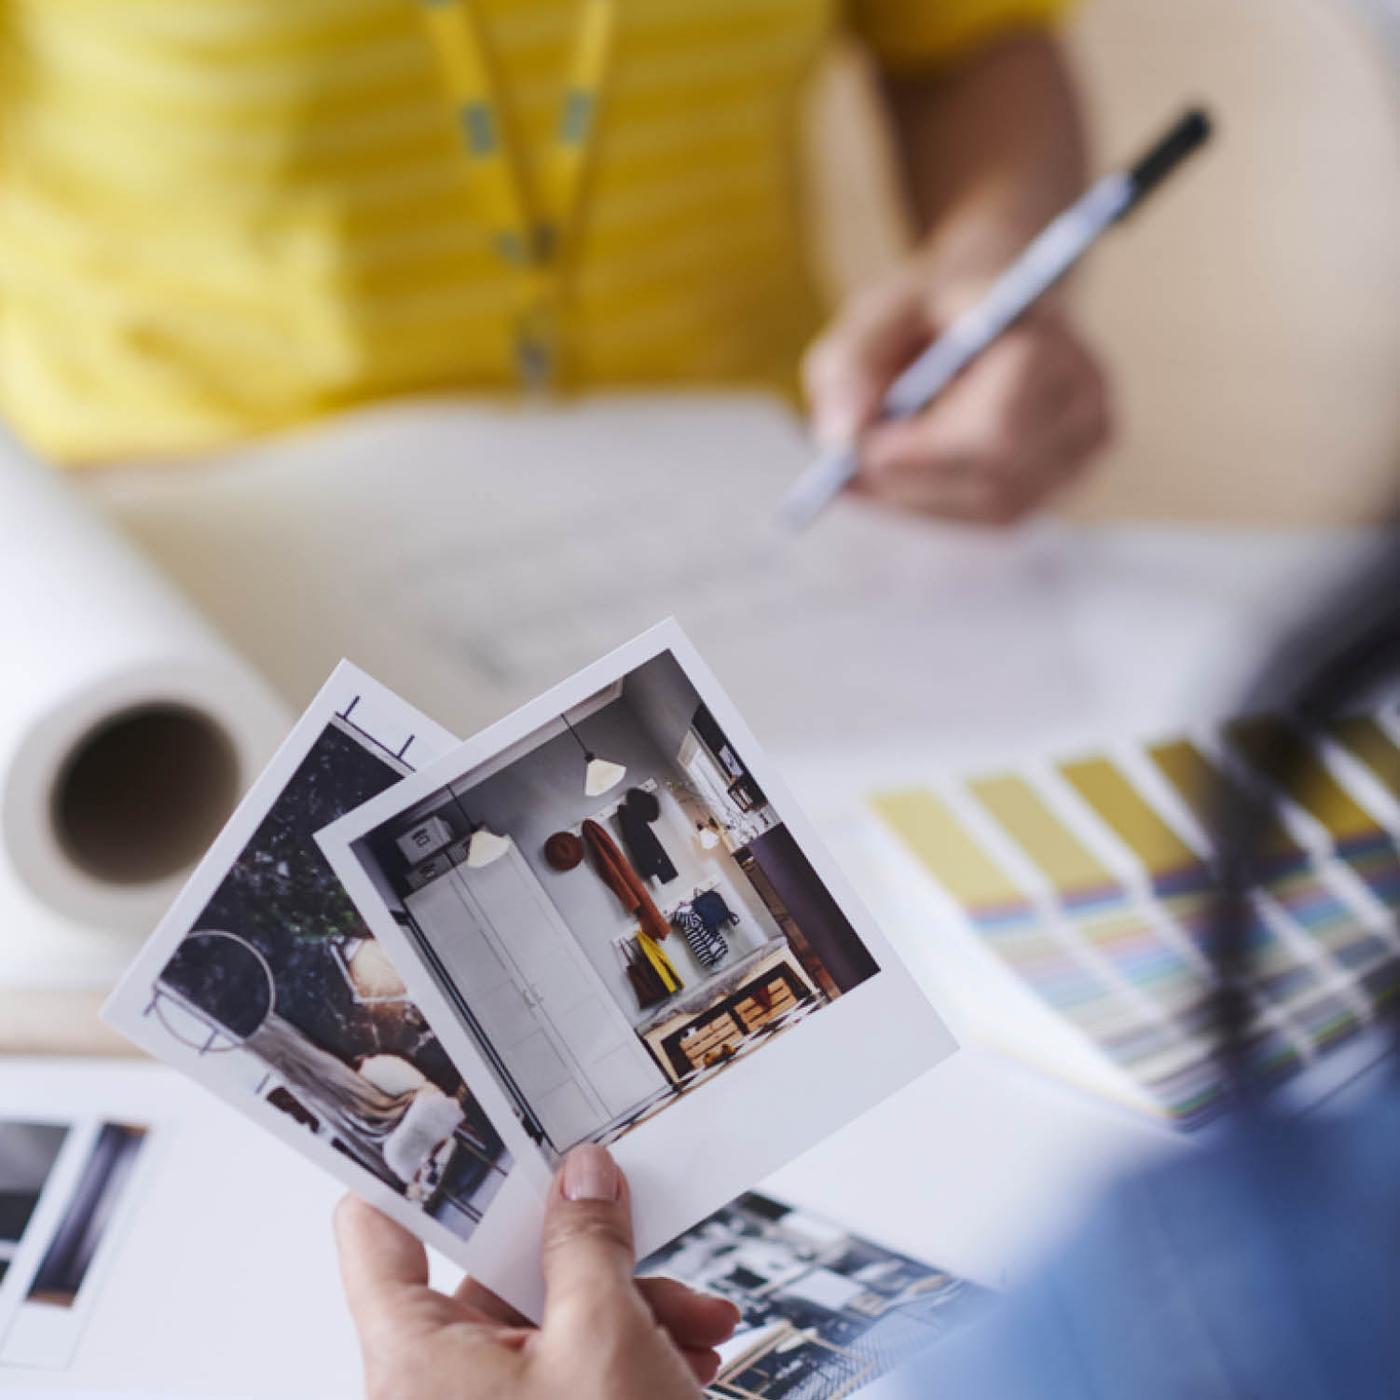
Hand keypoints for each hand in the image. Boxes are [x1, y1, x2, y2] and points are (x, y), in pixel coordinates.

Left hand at [335, 1144, 739, 1399]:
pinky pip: (567, 1369)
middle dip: (587, 1251)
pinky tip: (687, 1355)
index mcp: (414, 1358)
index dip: (410, 1163)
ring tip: (694, 1320)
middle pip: (493, 1274)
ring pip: (547, 1322)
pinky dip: (627, 1352)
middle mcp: (434, 1389)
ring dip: (629, 1305)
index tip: (449, 1109)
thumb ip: (589, 1240)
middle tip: (638, 1230)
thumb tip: (582, 1178)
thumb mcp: (606, 1340)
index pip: (375, 1230)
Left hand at [803, 263, 1111, 524]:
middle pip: (996, 480)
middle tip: (846, 477)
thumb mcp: (879, 312)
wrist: (997, 304)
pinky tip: (901, 479)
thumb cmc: (933, 309)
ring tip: (864, 473)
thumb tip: (840, 438)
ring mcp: (1085, 445)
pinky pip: (998, 515)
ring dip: (921, 498)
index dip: (924, 453)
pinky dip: (940, 504)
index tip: (859, 453)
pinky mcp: (1069, 478)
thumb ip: (852, 363)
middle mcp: (1085, 396)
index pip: (996, 429)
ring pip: (994, 507)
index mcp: (1048, 340)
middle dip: (913, 483)